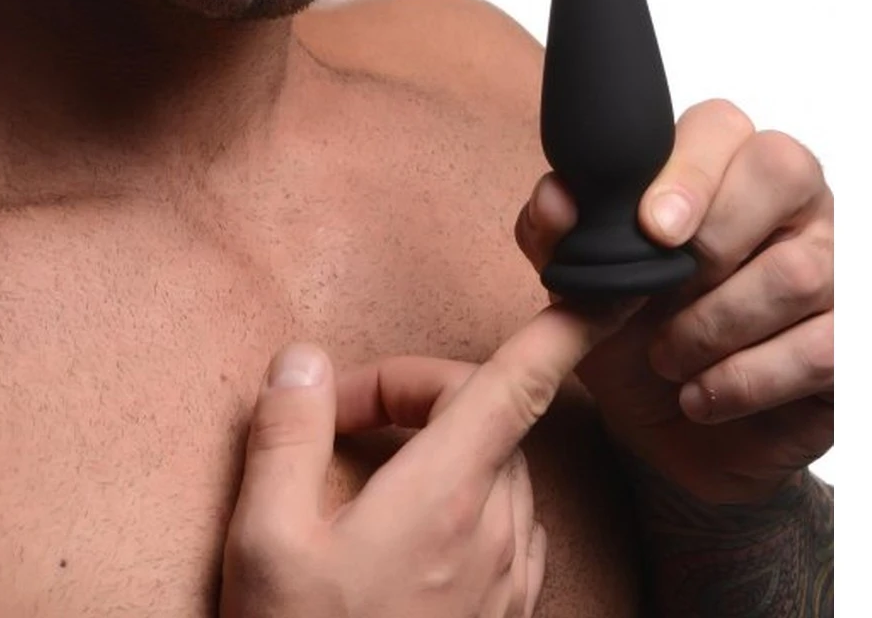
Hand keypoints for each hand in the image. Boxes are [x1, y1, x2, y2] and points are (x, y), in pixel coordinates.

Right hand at [220, 304, 634, 617]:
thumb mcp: (263, 543)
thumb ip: (285, 435)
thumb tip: (300, 361)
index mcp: (445, 494)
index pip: (523, 383)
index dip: (568, 325)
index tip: (608, 287)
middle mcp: (495, 528)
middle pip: (490, 411)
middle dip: (421, 388)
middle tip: (340, 415)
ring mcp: (508, 576)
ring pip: (500, 462)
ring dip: (443, 437)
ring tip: (367, 464)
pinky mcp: (505, 613)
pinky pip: (505, 516)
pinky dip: (465, 486)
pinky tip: (405, 519)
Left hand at [515, 100, 832, 504]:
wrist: (662, 427)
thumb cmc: (626, 331)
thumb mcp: (578, 283)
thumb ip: (554, 231)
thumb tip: (557, 196)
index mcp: (718, 164)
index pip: (722, 124)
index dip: (690, 170)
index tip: (653, 229)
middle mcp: (789, 199)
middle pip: (785, 169)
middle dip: (713, 243)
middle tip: (662, 296)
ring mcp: (834, 263)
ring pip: (798, 269)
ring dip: (714, 326)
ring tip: (667, 357)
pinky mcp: (853, 337)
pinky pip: (822, 346)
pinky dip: (746, 379)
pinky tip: (702, 394)